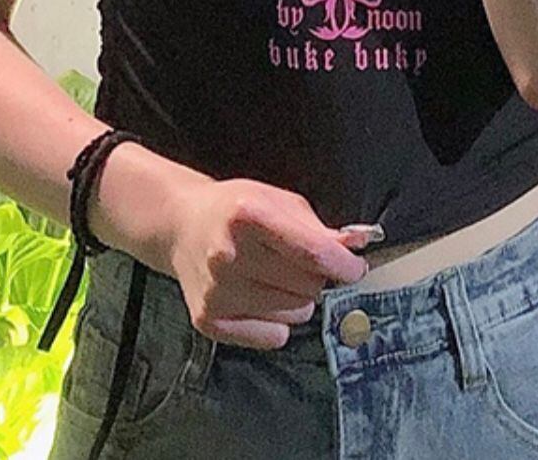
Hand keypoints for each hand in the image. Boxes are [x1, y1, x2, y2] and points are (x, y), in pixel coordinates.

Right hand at [167, 177, 371, 349]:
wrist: (181, 226)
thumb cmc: (235, 210)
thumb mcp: (275, 201)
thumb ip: (316, 227)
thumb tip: (354, 248)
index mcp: (246, 215)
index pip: (312, 253)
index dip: (344, 265)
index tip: (355, 269)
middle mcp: (227, 255)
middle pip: (308, 286)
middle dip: (317, 276)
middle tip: (300, 263)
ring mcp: (216, 291)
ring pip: (295, 314)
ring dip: (297, 298)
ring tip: (274, 275)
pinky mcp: (209, 320)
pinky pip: (273, 336)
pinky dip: (276, 320)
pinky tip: (258, 295)